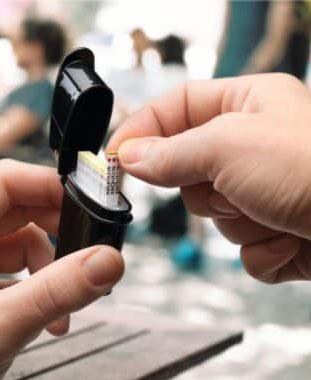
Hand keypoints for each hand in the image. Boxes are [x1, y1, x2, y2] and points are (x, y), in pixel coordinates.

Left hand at [0, 160, 123, 379]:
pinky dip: (39, 289)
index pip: (1, 182)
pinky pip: (16, 270)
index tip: (89, 201)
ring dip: (50, 270)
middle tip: (90, 252)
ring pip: (21, 241)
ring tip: (63, 305)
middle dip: (56, 233)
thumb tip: (106, 260)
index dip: (48, 186)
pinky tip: (49, 318)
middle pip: (16, 209)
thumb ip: (56, 292)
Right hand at [108, 73, 310, 283]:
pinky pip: (241, 247)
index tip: (113, 159)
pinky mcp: (279, 229)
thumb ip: (170, 153)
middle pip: (187, 168)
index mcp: (248, 104)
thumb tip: (127, 157)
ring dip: (237, 223)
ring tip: (274, 213)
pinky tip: (291, 239)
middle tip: (231, 188)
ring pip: (213, 214)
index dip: (142, 131)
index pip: (175, 108)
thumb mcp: (228, 147)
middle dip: (205, 190)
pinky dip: (260, 251)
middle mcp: (256, 145)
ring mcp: (267, 189)